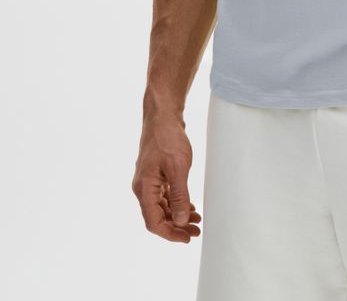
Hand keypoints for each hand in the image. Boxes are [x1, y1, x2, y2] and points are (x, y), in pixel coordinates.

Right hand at [132, 118, 200, 242]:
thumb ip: (179, 196)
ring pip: (161, 207)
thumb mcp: (178, 168)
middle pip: (157, 217)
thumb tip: (179, 221)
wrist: (162, 115)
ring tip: (196, 220)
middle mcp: (142, 187)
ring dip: (177, 216)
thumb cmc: (168, 138)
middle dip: (176, 226)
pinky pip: (163, 196)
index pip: (154, 222)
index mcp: (144, 188)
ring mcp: (148, 181)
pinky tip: (189, 206)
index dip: (170, 234)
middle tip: (196, 231)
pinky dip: (175, 203)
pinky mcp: (155, 174)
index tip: (187, 238)